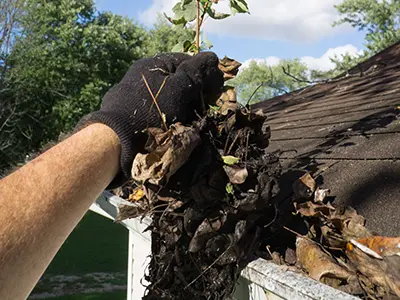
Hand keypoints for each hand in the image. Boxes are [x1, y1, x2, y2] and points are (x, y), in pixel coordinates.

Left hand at [78, 52, 223, 186]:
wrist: (115, 141)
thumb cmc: (150, 112)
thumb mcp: (178, 89)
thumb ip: (196, 72)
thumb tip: (213, 58)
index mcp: (152, 63)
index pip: (187, 61)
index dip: (204, 75)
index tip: (212, 93)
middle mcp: (141, 75)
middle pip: (177, 80)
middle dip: (192, 94)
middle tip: (200, 110)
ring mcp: (134, 94)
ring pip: (168, 97)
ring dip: (181, 108)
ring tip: (187, 123)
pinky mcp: (129, 112)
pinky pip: (156, 110)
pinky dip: (166, 117)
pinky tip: (169, 128)